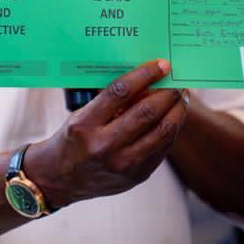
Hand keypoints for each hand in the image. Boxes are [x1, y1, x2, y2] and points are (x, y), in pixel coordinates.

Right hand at [27, 59, 187, 207]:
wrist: (61, 179)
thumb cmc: (72, 139)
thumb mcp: (80, 116)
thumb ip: (110, 102)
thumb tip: (146, 80)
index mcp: (85, 125)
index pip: (120, 92)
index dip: (144, 75)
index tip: (161, 65)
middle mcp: (104, 146)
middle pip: (147, 112)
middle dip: (168, 92)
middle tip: (177, 81)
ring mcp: (123, 164)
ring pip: (162, 131)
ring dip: (177, 110)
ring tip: (182, 98)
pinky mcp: (137, 176)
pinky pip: (163, 148)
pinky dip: (171, 129)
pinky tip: (173, 118)